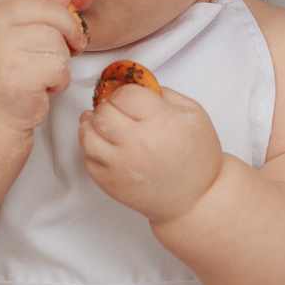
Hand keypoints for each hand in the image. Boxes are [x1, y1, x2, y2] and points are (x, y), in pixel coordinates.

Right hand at [0, 0, 83, 135]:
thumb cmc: (4, 75)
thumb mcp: (14, 36)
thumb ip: (38, 10)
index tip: (51, 16)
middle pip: (50, 10)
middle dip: (68, 30)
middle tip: (71, 46)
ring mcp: (4, 49)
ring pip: (57, 42)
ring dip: (60, 62)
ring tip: (42, 74)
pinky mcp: (19, 74)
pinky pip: (59, 68)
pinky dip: (58, 82)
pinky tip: (42, 88)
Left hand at [80, 80, 225, 223]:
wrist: (195, 200)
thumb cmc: (197, 158)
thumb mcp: (193, 114)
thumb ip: (164, 93)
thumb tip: (136, 84)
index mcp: (161, 122)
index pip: (125, 94)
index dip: (126, 93)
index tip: (131, 99)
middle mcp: (137, 144)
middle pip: (103, 113)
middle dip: (109, 107)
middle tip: (120, 112)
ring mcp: (120, 166)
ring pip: (87, 134)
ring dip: (93, 126)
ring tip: (106, 126)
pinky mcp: (109, 184)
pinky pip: (88, 159)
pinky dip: (93, 149)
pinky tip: (107, 147)